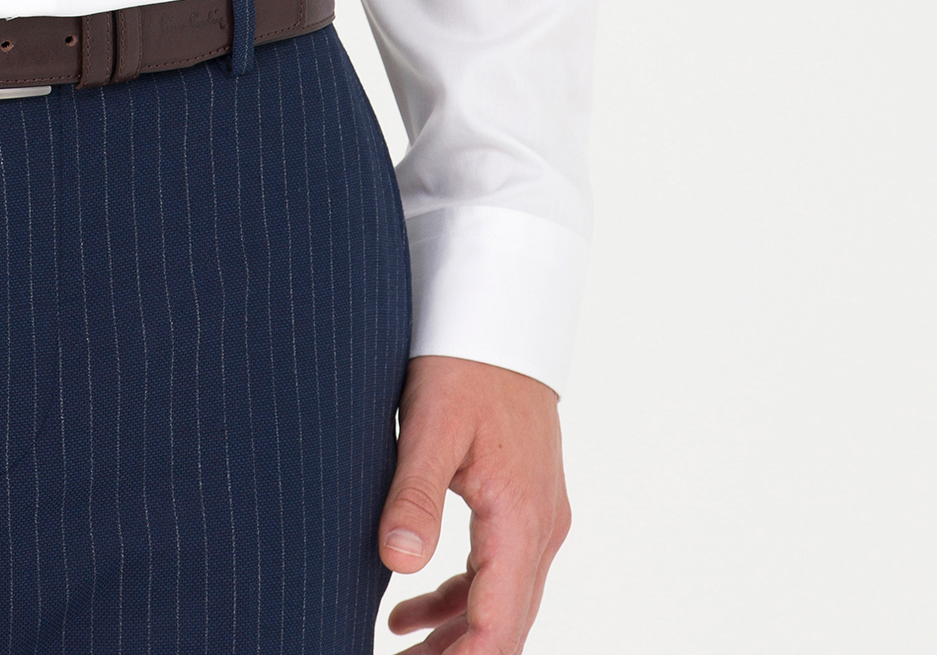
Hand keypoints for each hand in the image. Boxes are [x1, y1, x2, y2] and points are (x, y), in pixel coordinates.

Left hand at [379, 354, 569, 654]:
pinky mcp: (523, 504)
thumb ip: (415, 494)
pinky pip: (496, 572)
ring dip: (454, 637)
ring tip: (398, 654)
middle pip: (504, 625)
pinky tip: (407, 609)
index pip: (497, 623)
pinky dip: (457, 600)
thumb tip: (397, 561)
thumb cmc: (466, 361)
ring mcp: (536, 517)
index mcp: (519, 517)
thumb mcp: (432, 424)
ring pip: (501, 603)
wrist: (502, 315)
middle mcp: (539, 527)